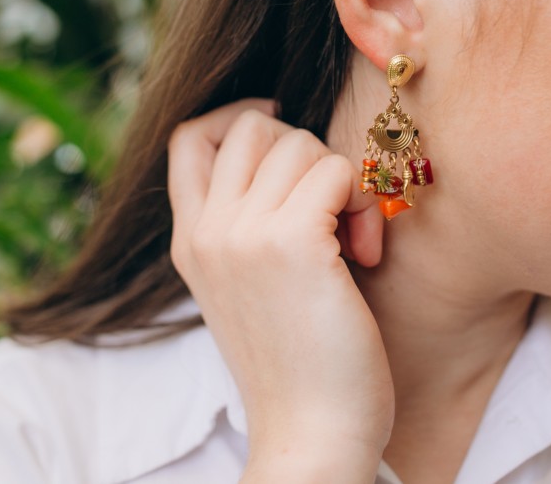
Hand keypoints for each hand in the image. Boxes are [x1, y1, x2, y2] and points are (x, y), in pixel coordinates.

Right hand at [167, 98, 393, 479]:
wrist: (311, 434)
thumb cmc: (300, 367)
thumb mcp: (246, 290)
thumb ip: (245, 229)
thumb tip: (288, 157)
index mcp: (190, 243)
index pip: (187, 138)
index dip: (233, 117)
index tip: (281, 135)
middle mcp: (207, 231)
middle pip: (250, 128)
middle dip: (302, 152)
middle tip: (327, 209)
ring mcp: (242, 234)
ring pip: (300, 145)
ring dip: (340, 183)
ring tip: (351, 243)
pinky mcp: (290, 241)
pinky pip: (336, 172)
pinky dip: (361, 203)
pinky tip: (363, 253)